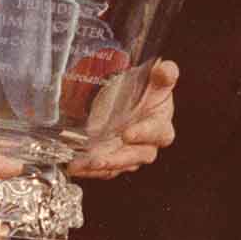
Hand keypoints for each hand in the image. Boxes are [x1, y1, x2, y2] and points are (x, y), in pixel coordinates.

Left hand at [68, 58, 177, 178]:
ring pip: (118, 166)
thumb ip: (163, 74)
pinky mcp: (113, 159)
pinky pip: (103, 169)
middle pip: (137, 156)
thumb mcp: (153, 78)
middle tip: (98, 158)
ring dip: (99, 167)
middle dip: (117, 159)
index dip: (143, 134)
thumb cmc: (143, 89)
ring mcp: (129, 154)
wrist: (127, 95)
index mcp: (161, 123)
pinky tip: (75, 166)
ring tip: (80, 164)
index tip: (127, 133)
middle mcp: (147, 143)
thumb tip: (165, 70)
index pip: (157, 132)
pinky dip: (89, 170)